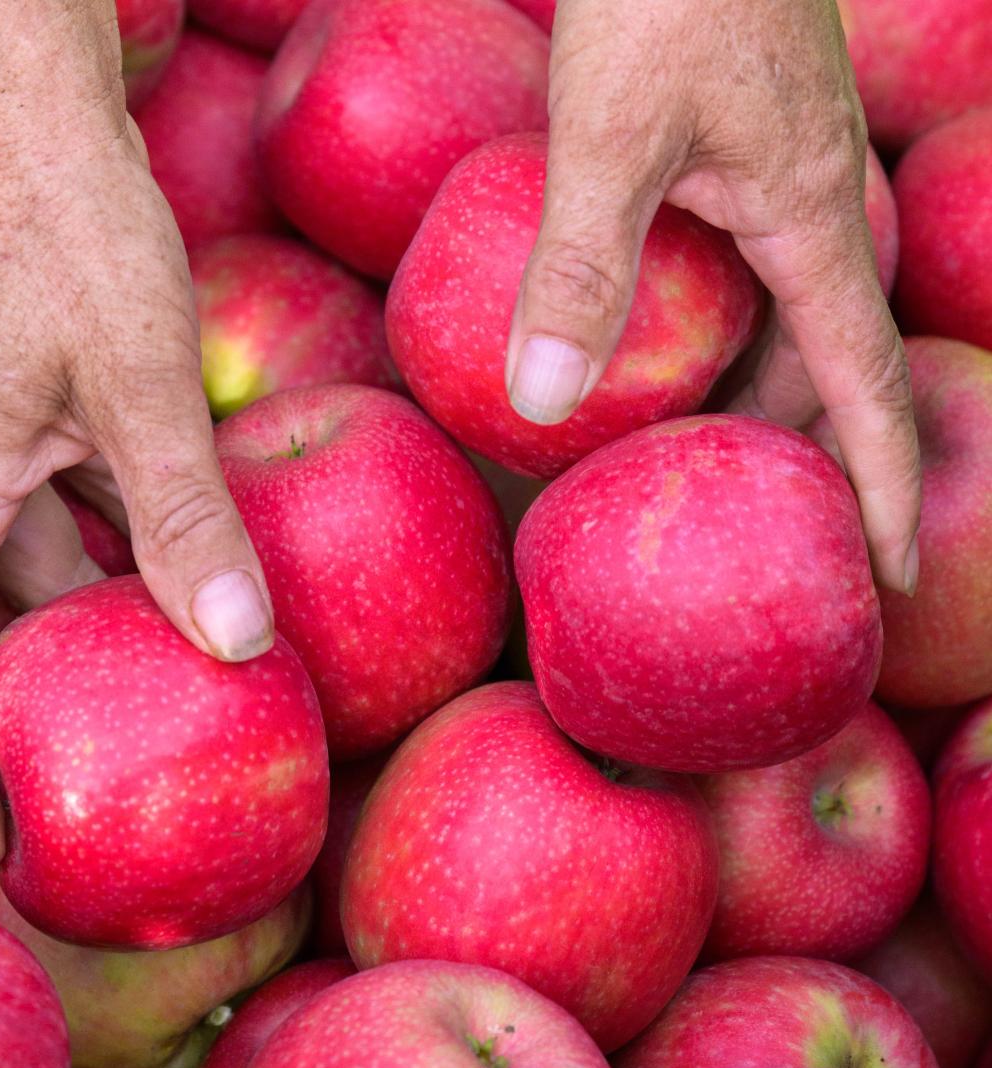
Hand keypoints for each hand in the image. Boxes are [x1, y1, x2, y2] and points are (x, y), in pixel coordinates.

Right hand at [0, 3, 270, 863]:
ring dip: (67, 654)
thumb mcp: (135, 370)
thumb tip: (234, 644)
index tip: (1, 836)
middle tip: (73, 808)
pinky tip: (182, 589)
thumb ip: (180, 506)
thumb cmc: (59, 216)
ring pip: (17, 586)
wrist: (25, 96)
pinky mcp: (32, 415)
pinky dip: (110, 568)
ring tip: (143, 721)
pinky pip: (61, 522)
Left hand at [508, 0, 920, 592]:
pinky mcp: (732, 140)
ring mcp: (777, 167)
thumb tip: (544, 405)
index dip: (880, 482)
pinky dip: (706, 320)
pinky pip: (737, 261)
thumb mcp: (609, 137)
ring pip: (775, 311)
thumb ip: (579, 268)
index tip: (885, 568)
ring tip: (682, 458)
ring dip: (742, 385)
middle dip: (797, 449)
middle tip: (748, 531)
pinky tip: (643, 339)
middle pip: (818, 360)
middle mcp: (812, 202)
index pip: (862, 383)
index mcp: (812, 217)